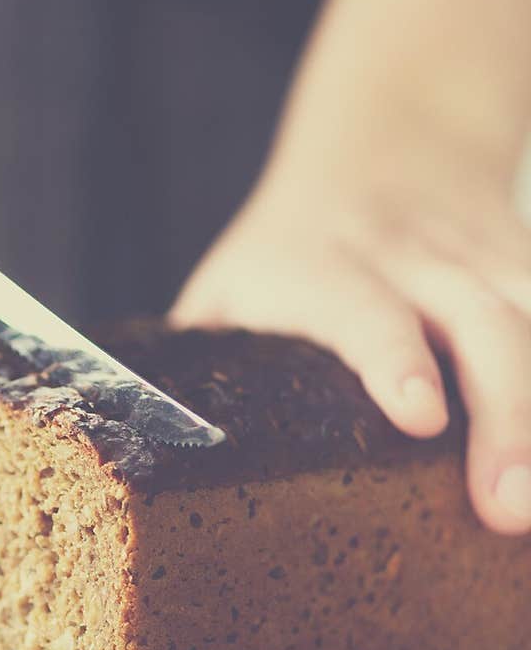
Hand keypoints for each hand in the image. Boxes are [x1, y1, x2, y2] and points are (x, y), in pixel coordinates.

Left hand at [172, 139, 530, 535]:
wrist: (392, 139)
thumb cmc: (290, 248)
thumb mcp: (233, 287)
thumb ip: (204, 365)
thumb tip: (153, 463)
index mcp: (322, 265)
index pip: (360, 307)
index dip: (392, 355)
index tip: (419, 415)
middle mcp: (415, 256)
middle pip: (481, 321)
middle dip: (509, 416)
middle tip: (511, 511)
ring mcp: (487, 258)